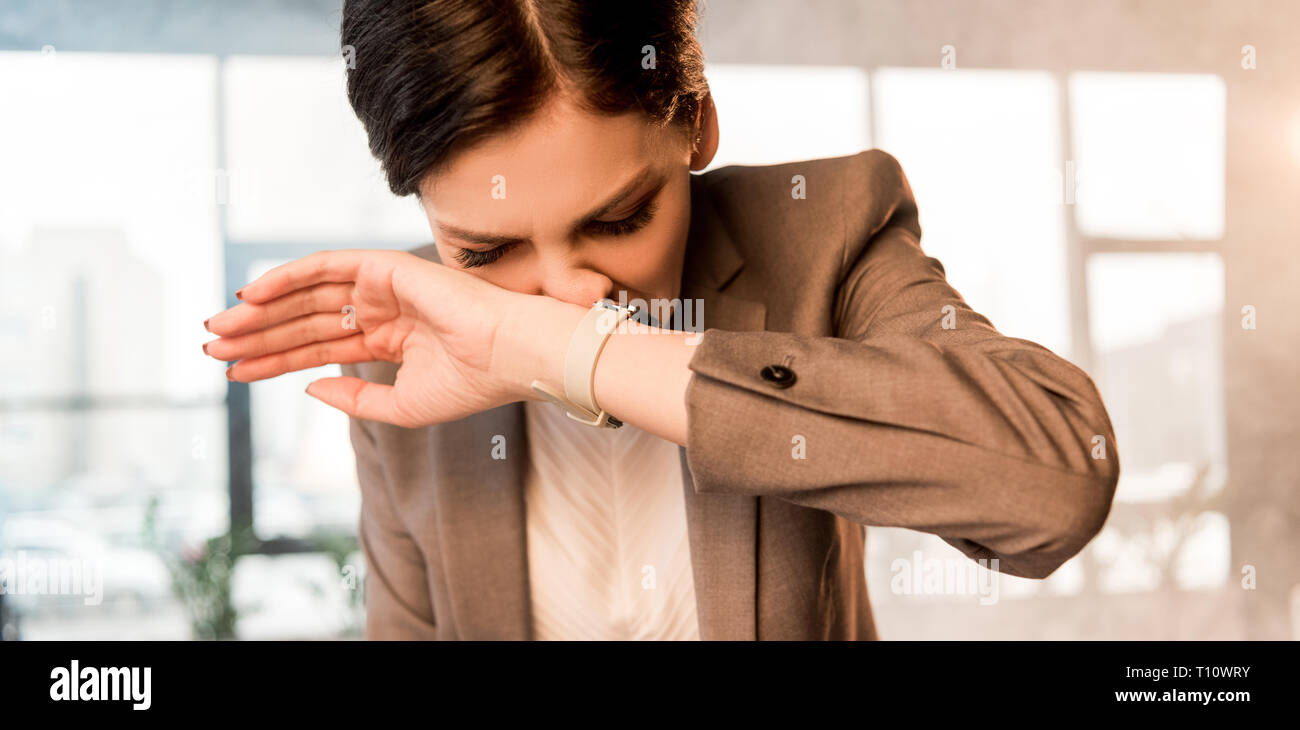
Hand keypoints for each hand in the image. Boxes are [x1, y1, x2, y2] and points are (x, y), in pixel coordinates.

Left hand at [201, 249, 549, 426]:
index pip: (318, 349)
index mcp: (390, 341)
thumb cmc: (471, 383)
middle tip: (212, 348)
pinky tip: (252, 294)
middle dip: (257, 335)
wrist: (508, 356)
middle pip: (303, 322)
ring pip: (306, 297)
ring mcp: (380, 287)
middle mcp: (381, 310)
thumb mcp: (403, 407)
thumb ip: (356, 399)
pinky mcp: (383, 266)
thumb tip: (309, 386)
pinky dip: (286, 276)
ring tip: (220, 329)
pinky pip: (323, 267)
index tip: (234, 372)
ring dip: (261, 311)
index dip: (274, 360)